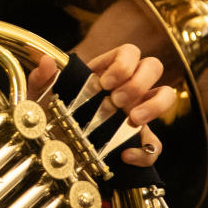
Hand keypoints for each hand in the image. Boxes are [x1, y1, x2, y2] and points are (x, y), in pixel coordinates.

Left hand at [26, 45, 174, 166]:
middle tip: (116, 100)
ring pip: (166, 95)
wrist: (54, 153)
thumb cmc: (51, 117)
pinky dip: (146, 151)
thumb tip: (46, 60)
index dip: (123, 63)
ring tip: (133, 119)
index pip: (129, 52)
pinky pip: (156, 145)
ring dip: (155, 105)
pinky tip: (126, 155)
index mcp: (106, 72)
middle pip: (153, 66)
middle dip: (138, 82)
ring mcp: (136, 113)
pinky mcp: (138, 142)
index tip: (105, 82)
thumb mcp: (41, 98)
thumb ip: (42, 79)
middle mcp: (126, 88)